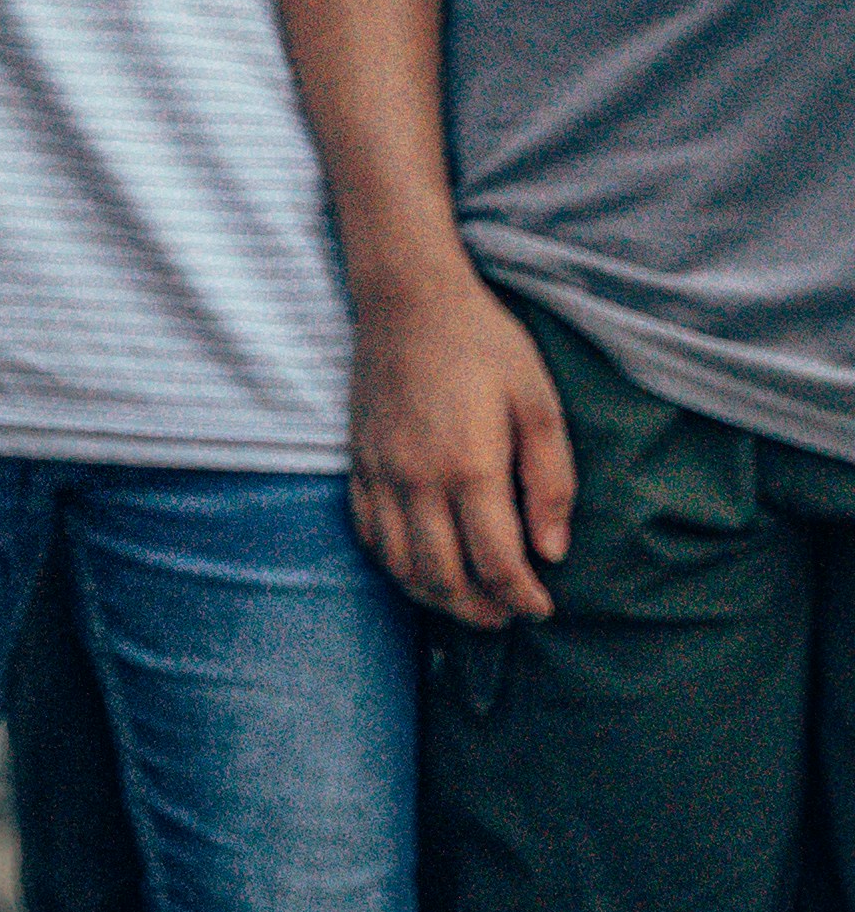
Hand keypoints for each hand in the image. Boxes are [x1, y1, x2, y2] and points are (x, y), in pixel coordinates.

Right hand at [351, 254, 573, 625]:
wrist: (407, 297)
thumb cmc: (482, 344)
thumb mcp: (538, 402)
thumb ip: (550, 481)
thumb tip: (552, 550)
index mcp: (470, 466)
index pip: (497, 563)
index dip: (524, 597)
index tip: (543, 606)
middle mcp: (417, 479)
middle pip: (444, 577)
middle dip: (481, 610)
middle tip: (509, 614)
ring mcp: (380, 473)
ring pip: (401, 565)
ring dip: (436, 597)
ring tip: (469, 600)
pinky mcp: (358, 462)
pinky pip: (368, 534)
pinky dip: (394, 565)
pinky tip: (422, 565)